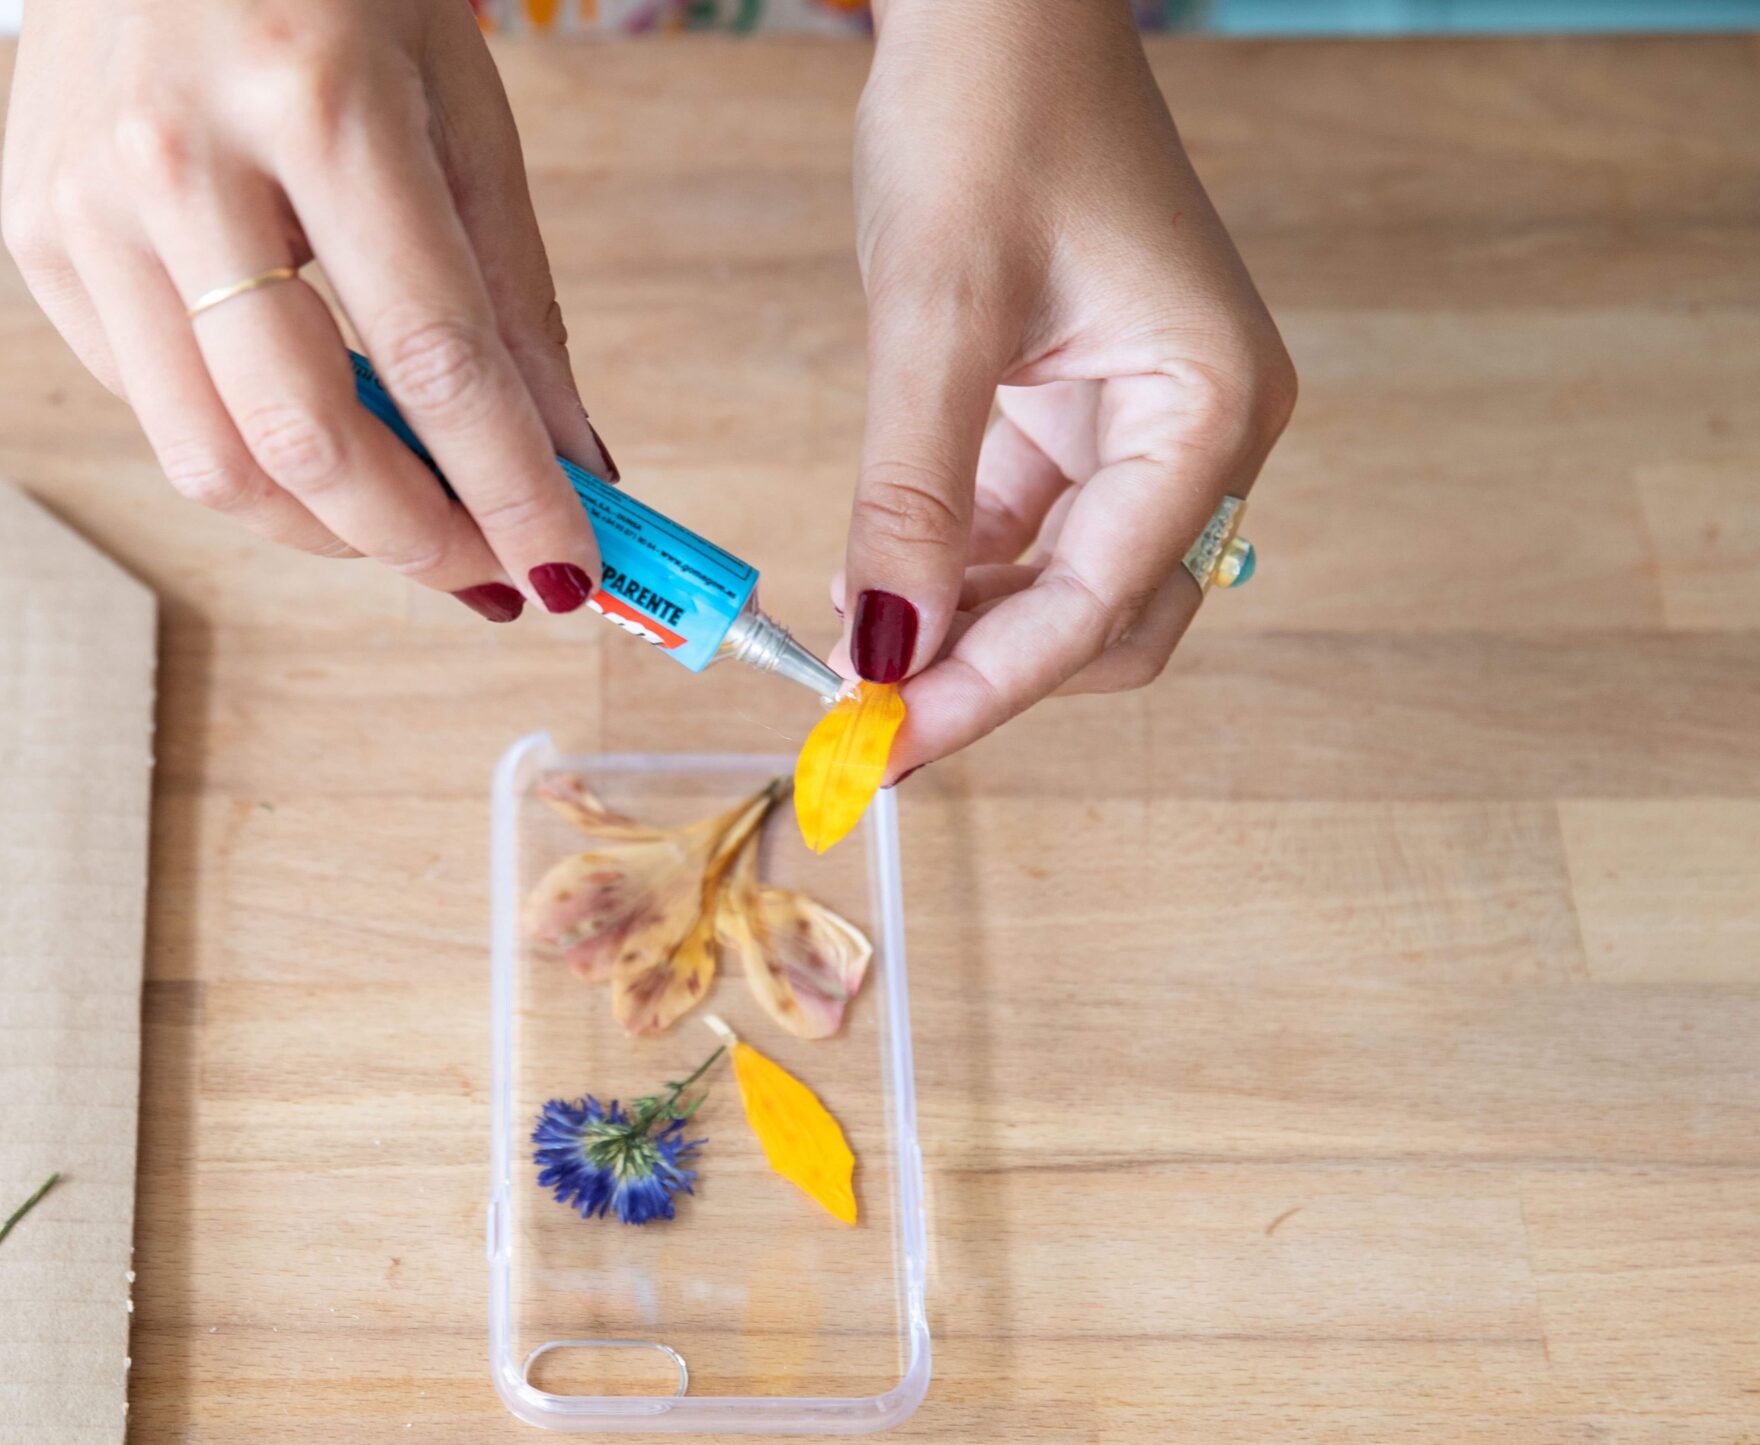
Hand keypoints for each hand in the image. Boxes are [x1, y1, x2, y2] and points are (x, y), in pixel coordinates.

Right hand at [1, 0, 610, 622]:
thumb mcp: (457, 96)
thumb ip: (512, 292)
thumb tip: (570, 462)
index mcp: (317, 97)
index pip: (431, 355)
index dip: (509, 490)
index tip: (565, 571)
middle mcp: (178, 155)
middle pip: (300, 440)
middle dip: (413, 541)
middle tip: (487, 573)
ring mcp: (83, 201)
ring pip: (207, 460)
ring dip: (326, 530)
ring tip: (405, 523)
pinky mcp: (34, 233)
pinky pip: (149, 403)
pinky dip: (244, 449)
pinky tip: (304, 422)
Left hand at [837, 0, 1296, 773]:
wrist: (996, 5)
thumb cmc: (987, 119)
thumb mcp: (935, 320)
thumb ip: (914, 499)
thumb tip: (886, 653)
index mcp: (1209, 405)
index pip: (1098, 603)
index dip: (986, 690)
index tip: (882, 748)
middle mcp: (1200, 426)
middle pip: (1108, 622)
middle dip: (991, 675)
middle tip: (865, 720)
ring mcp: (1145, 421)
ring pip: (1066, 588)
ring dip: (969, 632)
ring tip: (857, 651)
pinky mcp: (1082, 407)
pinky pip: (1029, 530)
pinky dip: (958, 570)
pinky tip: (881, 581)